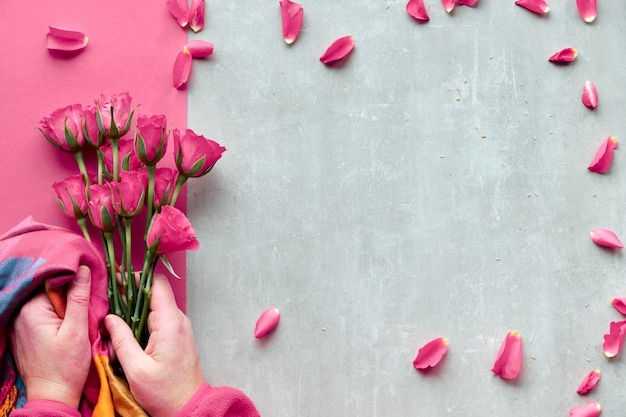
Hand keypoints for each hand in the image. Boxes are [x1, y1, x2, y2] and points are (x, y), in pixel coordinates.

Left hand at [10, 265, 91, 407]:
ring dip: (61, 304)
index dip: (72, 279)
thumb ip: (79, 297)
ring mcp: (18, 325)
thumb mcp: (77, 330)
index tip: (89, 283)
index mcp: (32, 310)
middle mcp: (19, 314)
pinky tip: (65, 324)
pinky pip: (39, 315)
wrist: (53, 396)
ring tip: (78, 314)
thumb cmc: (67, 366)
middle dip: (67, 292)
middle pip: (48, 291)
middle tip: (87, 300)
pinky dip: (53, 315)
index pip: (53, 280)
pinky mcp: (22, 335)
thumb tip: (83, 269)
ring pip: (44, 303)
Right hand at [105, 273, 203, 416]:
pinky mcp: (177, 336)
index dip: (137, 277)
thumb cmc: (164, 393)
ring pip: (156, 305)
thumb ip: (122, 340)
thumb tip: (109, 318)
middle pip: (155, 292)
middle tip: (109, 295)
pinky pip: (159, 317)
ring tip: (113, 310)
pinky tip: (127, 326)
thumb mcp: (136, 369)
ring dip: (135, 306)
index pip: (157, 284)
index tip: (117, 280)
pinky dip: (142, 317)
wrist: (188, 407)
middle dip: (132, 291)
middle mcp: (179, 321)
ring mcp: (180, 328)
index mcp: (170, 323)